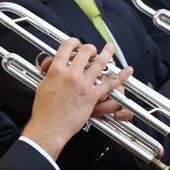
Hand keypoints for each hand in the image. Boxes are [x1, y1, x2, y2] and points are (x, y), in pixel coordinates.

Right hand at [23, 39, 132, 158]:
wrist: (49, 127)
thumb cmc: (44, 109)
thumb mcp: (42, 85)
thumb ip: (49, 72)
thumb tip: (50, 62)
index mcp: (56, 70)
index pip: (67, 46)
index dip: (73, 42)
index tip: (76, 45)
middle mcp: (71, 74)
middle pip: (86, 51)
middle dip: (90, 48)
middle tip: (91, 51)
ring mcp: (83, 85)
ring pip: (100, 62)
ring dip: (107, 53)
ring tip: (110, 47)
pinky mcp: (92, 96)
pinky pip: (110, 83)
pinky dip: (121, 76)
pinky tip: (127, 71)